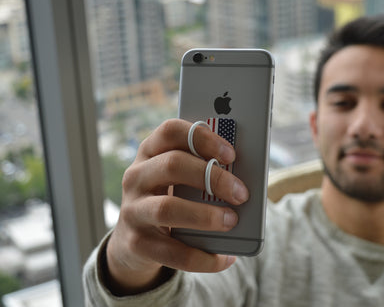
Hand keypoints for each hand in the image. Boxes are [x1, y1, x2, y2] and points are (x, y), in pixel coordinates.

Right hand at [104, 119, 248, 294]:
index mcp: (151, 152)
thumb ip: (203, 171)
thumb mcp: (180, 179)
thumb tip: (245, 178)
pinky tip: (224, 258)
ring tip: (232, 221)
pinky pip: (172, 252)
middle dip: (213, 178)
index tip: (231, 153)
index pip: (171, 131)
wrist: (134, 240)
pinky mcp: (136, 243)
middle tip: (241, 193)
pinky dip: (203, 257)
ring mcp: (133, 210)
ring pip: (168, 207)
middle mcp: (137, 176)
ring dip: (206, 215)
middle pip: (172, 164)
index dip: (202, 138)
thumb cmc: (171, 198)